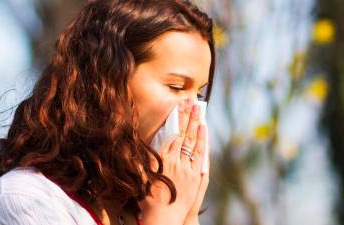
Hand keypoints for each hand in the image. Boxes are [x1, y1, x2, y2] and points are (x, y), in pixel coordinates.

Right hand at [138, 98, 206, 224]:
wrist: (164, 218)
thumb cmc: (149, 200)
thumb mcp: (142, 178)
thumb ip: (142, 160)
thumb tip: (140, 144)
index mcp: (162, 160)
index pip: (172, 133)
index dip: (177, 118)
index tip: (179, 104)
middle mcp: (176, 161)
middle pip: (184, 134)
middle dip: (188, 115)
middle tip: (193, 100)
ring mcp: (188, 168)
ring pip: (193, 141)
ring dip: (196, 124)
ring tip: (200, 109)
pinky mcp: (195, 176)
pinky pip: (200, 154)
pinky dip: (202, 141)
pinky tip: (203, 129)